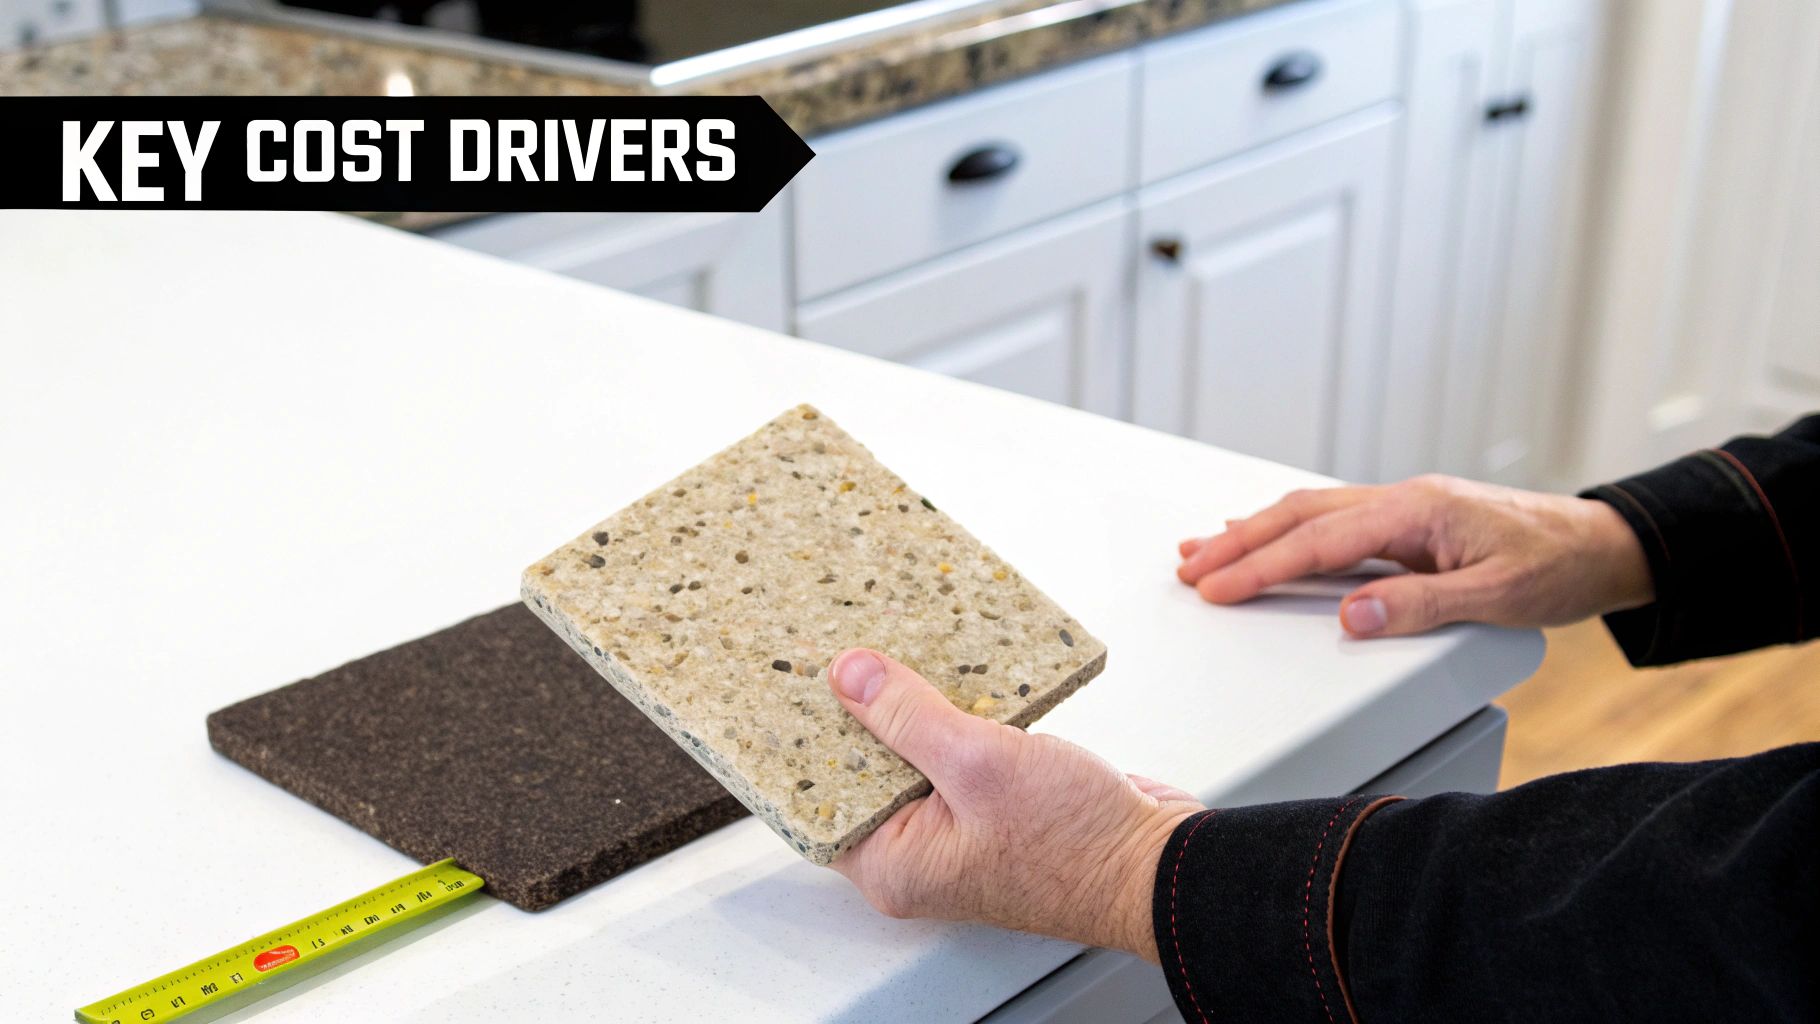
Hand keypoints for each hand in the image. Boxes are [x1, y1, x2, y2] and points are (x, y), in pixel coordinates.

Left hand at [825, 649, 1200, 961]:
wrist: (1162, 864)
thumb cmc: (1080, 844)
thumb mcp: (981, 764)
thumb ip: (909, 717)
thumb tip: (849, 676)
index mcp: (895, 864)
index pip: (821, 797)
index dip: (806, 739)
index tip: (798, 680)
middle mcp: (920, 853)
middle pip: (866, 769)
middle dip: (863, 710)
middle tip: (848, 648)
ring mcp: (960, 830)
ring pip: (916, 755)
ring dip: (916, 706)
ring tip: (897, 648)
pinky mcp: (997, 806)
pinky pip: (960, 753)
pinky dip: (959, 715)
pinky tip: (960, 674)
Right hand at [1175, 474, 1653, 636]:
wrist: (1604, 544)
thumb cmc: (1559, 567)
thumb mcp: (1498, 596)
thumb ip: (1420, 606)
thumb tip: (1349, 615)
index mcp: (1417, 511)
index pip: (1319, 541)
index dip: (1260, 566)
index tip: (1216, 587)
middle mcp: (1402, 500)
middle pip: (1299, 516)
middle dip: (1237, 543)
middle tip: (1186, 569)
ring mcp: (1403, 507)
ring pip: (1309, 512)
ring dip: (1253, 531)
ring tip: (1203, 550)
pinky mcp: (1408, 521)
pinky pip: (1331, 519)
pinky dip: (1287, 530)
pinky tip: (1265, 537)